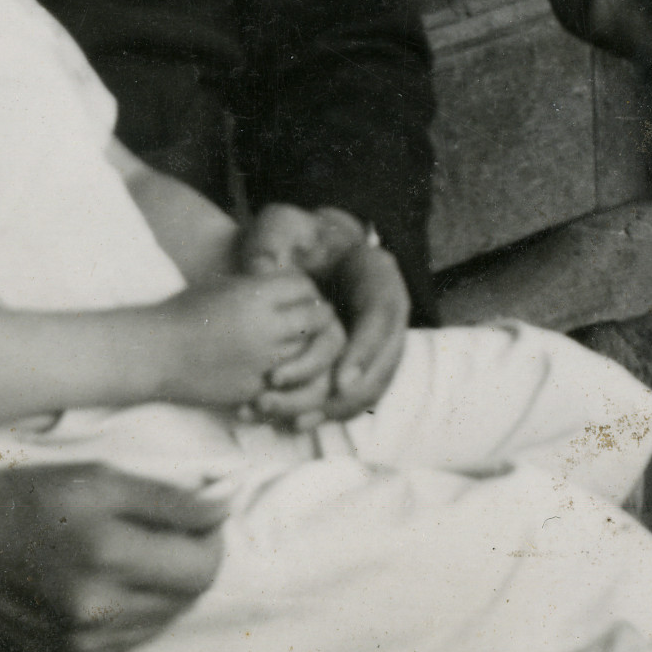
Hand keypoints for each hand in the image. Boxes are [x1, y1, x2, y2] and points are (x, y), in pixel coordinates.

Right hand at [0, 462, 223, 651]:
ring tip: (133, 553)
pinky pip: (136, 634)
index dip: (212, 532)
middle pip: (192, 591)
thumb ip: (171, 498)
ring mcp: (81, 637)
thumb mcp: (100, 477)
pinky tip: (112, 580)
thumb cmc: (27, 498)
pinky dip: (139, 607)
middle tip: (171, 530)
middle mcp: (95, 605)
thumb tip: (226, 507)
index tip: (200, 513)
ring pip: (168, 615)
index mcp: (106, 552)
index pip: (204, 560)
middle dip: (194, 557)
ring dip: (167, 584)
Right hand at [154, 270, 332, 408]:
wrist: (151, 353)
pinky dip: (285, 377)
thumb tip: (301, 287)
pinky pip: (288, 383)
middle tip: (304, 323)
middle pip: (320, 319)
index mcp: (257, 295)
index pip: (307, 286)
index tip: (297, 297)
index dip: (305, 291)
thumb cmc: (184, 312)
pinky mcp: (253, 388)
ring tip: (290, 346)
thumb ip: (264, 285)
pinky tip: (273, 371)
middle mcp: (266, 326)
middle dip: (316, 319)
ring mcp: (262, 360)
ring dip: (305, 349)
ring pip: (310, 353)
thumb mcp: (225, 286)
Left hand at [237, 205, 409, 423]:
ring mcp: (378, 334)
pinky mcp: (363, 356)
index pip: (383, 314)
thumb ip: (271, 246)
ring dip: (340, 407)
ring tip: (298, 420)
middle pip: (387, 357)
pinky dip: (333, 411)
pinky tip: (298, 422)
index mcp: (375, 271)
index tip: (341, 380)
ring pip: (375, 381)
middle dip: (354, 389)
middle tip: (316, 410)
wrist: (296, 252)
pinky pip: (359, 391)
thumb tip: (264, 273)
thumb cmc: (290, 239)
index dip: (366, 351)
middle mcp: (386, 305)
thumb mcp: (278, 229)